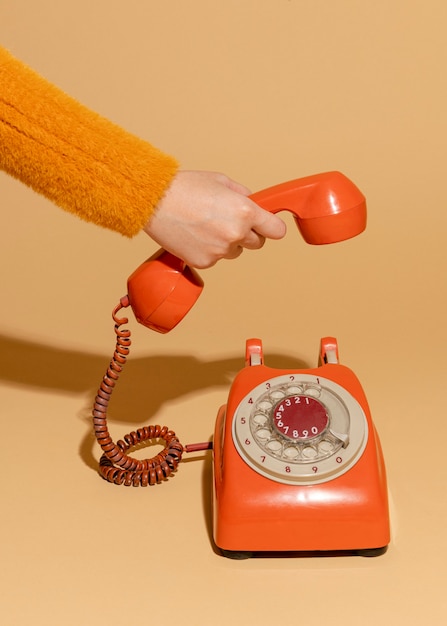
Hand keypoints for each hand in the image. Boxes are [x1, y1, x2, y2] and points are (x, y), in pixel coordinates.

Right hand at [143, 170, 286, 267]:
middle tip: (228, 222)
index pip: (276, 230)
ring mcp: (220, 251)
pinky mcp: (204, 262)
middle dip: (248, 234)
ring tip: (205, 226)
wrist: (154, 202)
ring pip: (234, 252)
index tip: (268, 226)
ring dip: (227, 243)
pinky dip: (208, 250)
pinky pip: (215, 259)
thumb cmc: (184, 188)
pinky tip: (194, 235)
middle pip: (257, 244)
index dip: (272, 227)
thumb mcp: (221, 181)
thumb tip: (253, 204)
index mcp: (245, 211)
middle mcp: (236, 233)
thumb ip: (243, 195)